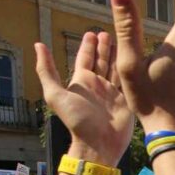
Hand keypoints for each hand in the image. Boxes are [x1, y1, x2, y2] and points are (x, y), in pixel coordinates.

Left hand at [35, 31, 133, 165]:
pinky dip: (131, 69)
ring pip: (116, 68)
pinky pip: (129, 80)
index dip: (88, 45)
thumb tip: (38, 45)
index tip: (92, 32)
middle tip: (107, 32)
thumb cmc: (76, 120)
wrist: (98, 143)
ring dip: (118, 55)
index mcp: (82, 81)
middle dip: (104, 46)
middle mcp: (97, 84)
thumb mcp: (55, 94)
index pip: (85, 58)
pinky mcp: (125, 99)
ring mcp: (112, 92)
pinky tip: (136, 60)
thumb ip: (46, 70)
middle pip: (101, 60)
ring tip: (122, 42)